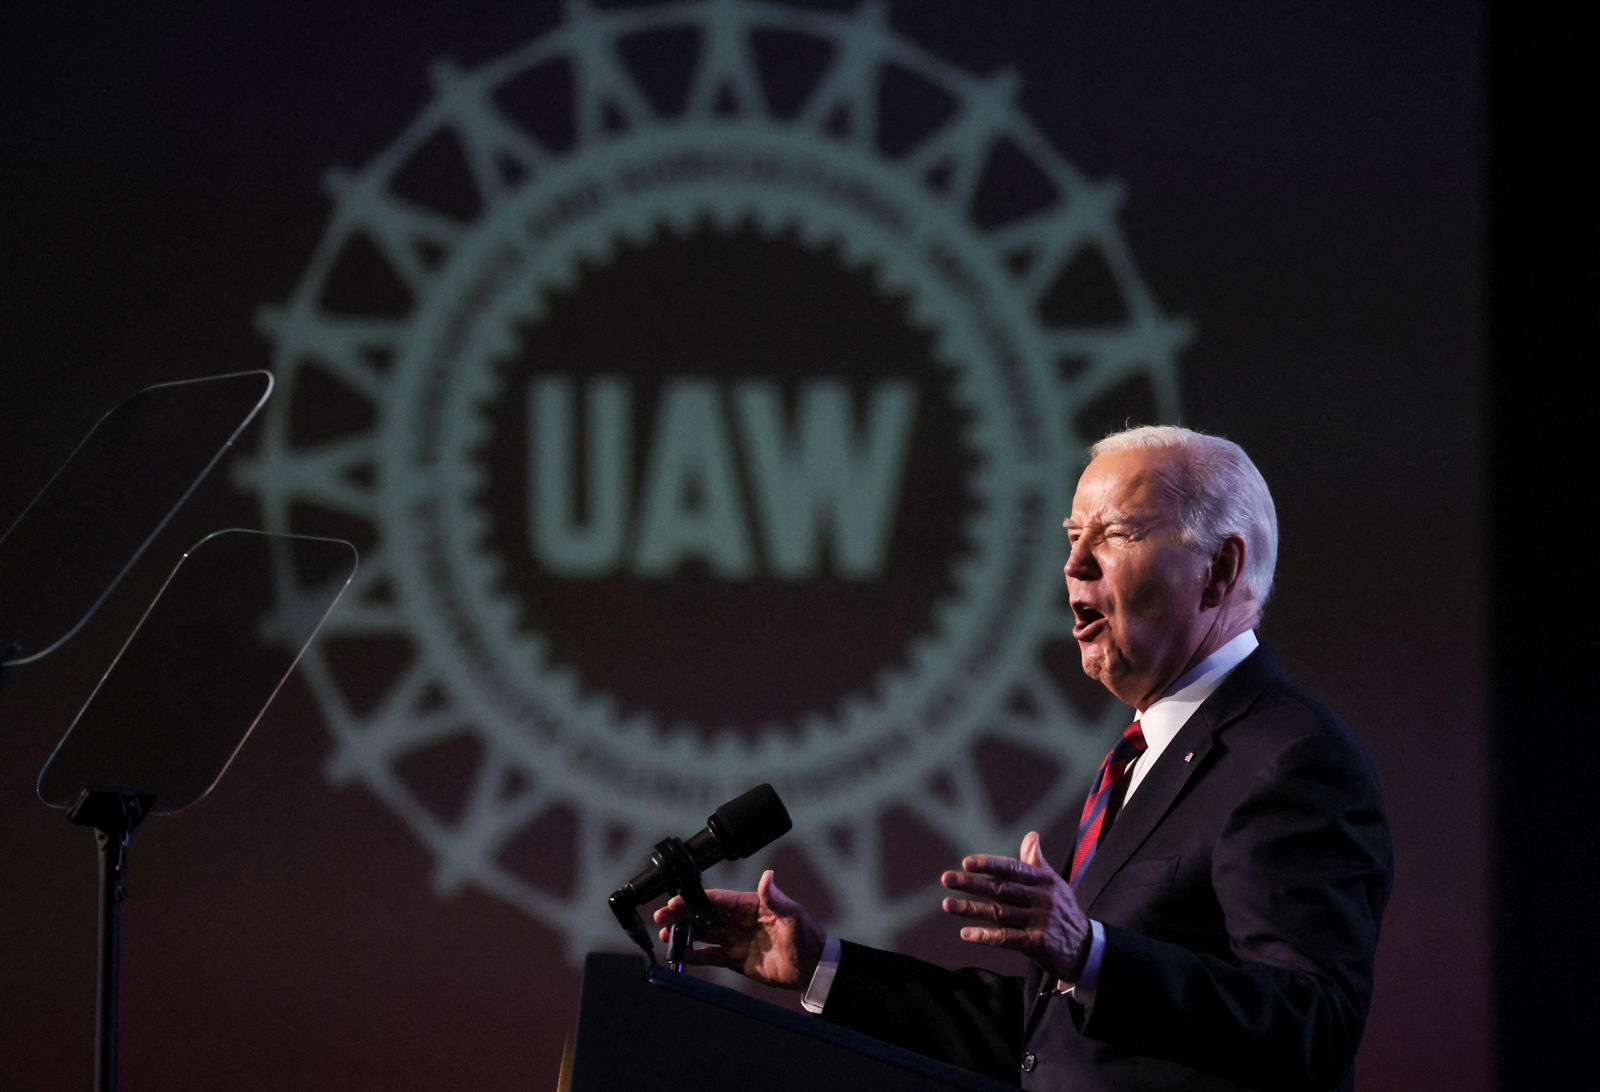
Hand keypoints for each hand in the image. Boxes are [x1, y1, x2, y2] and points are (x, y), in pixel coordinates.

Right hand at [652, 870, 824, 989]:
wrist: (812, 968)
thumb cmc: (806, 937)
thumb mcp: (792, 916)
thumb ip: (775, 898)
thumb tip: (767, 875)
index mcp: (749, 904)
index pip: (715, 899)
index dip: (694, 900)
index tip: (675, 902)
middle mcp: (738, 919)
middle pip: (703, 914)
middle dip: (681, 914)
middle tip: (661, 917)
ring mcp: (734, 938)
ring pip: (702, 933)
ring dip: (683, 933)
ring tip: (665, 936)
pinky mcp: (734, 958)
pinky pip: (709, 955)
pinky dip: (694, 955)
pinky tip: (680, 956)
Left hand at [941, 831, 1092, 982]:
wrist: (1086, 949)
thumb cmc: (1063, 911)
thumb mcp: (1054, 884)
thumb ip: (1036, 862)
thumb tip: (1031, 835)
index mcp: (1044, 880)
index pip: (1012, 869)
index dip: (989, 864)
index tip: (966, 862)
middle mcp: (1041, 898)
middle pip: (1001, 889)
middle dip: (972, 884)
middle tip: (946, 879)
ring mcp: (1040, 921)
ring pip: (999, 913)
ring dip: (971, 909)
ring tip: (947, 905)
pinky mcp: (1038, 944)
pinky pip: (1007, 939)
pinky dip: (986, 936)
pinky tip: (966, 934)